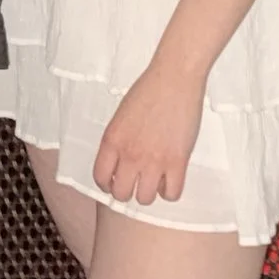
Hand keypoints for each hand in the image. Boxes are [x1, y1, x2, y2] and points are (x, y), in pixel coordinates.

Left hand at [93, 59, 203, 207]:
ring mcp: (153, 161)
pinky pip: (171, 194)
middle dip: (128, 191)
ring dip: (149, 192)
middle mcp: (129, 155)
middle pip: (121, 195)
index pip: (101, 178)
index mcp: (112, 141)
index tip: (115, 182)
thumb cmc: (148, 91)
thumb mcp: (121, 116)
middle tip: (136, 181)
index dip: (107, 185)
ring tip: (154, 179)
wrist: (174, 79)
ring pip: (145, 198)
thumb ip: (118, 141)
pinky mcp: (177, 162)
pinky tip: (170, 179)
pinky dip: (170, 191)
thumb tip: (120, 163)